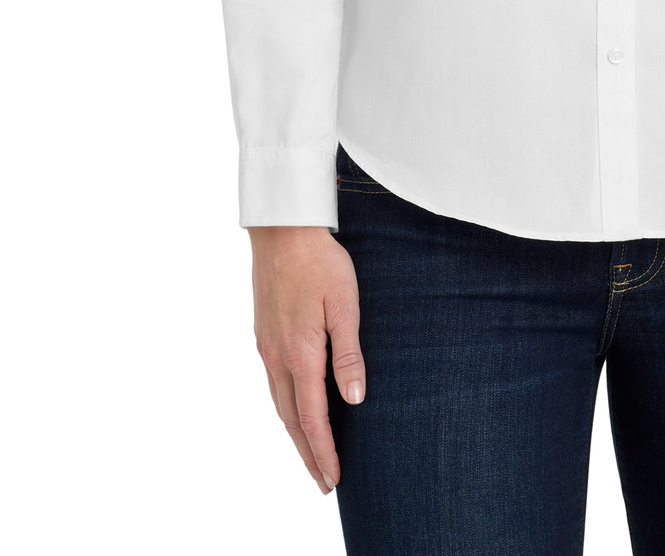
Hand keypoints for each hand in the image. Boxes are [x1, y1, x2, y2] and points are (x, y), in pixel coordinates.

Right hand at [249, 225, 365, 493]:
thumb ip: (348, 354)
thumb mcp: (344, 304)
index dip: (323, 450)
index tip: (334, 478)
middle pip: (290, 419)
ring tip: (311, 454)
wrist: (282, 230)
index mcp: (299, 353)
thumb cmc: (320, 262)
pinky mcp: (263, 333)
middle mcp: (276, 356)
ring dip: (295, 432)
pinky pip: (274, 383)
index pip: (311, 417)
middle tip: (324, 481)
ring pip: (279, 402)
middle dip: (308, 452)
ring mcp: (266, 345)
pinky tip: (294, 407)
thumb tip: (354, 400)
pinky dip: (285, 407)